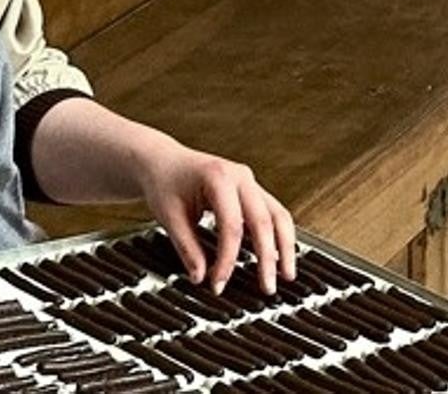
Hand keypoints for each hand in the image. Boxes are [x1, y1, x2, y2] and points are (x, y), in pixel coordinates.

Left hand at [136, 140, 296, 295]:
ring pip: (278, 215)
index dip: (228, 259)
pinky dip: (278, 236)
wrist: (161, 159)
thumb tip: (200, 277)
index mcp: (218, 177)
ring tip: (286, 276)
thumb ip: (187, 248)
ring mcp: (249, 181)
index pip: (231, 227)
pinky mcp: (251, 190)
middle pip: (263, 221)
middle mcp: (240, 176)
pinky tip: (278, 258)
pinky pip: (272, 213)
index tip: (219, 283)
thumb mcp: (168, 216)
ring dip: (285, 246)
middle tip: (267, 288)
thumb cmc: (164, 181)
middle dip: (267, 258)